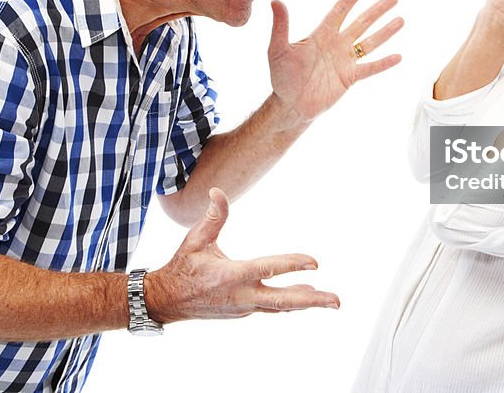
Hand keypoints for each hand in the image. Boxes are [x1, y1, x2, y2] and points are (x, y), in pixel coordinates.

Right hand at [147, 188, 339, 321]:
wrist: (166, 301)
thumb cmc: (182, 267)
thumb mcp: (195, 240)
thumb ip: (212, 217)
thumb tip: (218, 191)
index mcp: (231, 276)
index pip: (268, 269)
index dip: (292, 265)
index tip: (315, 263)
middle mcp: (241, 296)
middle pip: (284, 301)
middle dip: (312, 300)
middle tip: (336, 301)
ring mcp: (244, 307)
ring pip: (280, 306)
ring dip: (305, 302)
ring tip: (328, 299)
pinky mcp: (243, 311)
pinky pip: (271, 307)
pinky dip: (289, 303)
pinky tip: (304, 295)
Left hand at [267, 0, 402, 128]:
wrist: (291, 105)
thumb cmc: (282, 77)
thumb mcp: (277, 50)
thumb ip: (280, 26)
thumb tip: (276, 1)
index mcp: (321, 34)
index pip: (340, 11)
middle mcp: (336, 44)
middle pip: (361, 23)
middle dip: (377, 10)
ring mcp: (345, 61)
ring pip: (369, 43)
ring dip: (385, 32)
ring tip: (400, 20)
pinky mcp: (350, 78)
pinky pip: (370, 68)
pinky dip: (383, 63)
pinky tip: (398, 56)